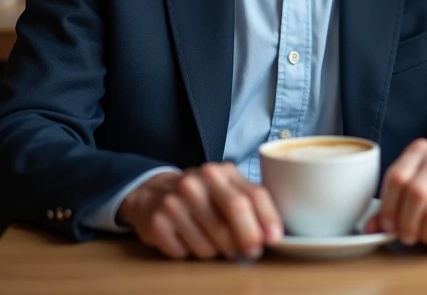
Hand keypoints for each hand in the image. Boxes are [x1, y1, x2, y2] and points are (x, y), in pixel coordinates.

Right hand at [117, 163, 282, 259]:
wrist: (152, 194)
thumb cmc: (200, 196)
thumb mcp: (224, 189)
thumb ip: (249, 203)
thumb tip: (272, 233)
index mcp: (220, 172)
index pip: (253, 193)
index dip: (268, 217)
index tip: (275, 237)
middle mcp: (196, 182)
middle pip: (235, 209)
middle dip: (248, 236)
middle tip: (252, 252)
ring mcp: (174, 201)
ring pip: (211, 242)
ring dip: (217, 251)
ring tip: (210, 240)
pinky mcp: (157, 222)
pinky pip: (186, 253)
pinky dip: (191, 254)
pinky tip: (186, 240)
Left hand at [366, 139, 426, 253]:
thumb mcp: (410, 184)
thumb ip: (390, 205)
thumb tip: (371, 228)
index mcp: (419, 150)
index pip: (397, 178)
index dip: (389, 208)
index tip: (388, 225)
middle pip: (417, 194)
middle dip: (407, 223)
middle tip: (406, 236)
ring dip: (426, 234)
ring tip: (425, 236)